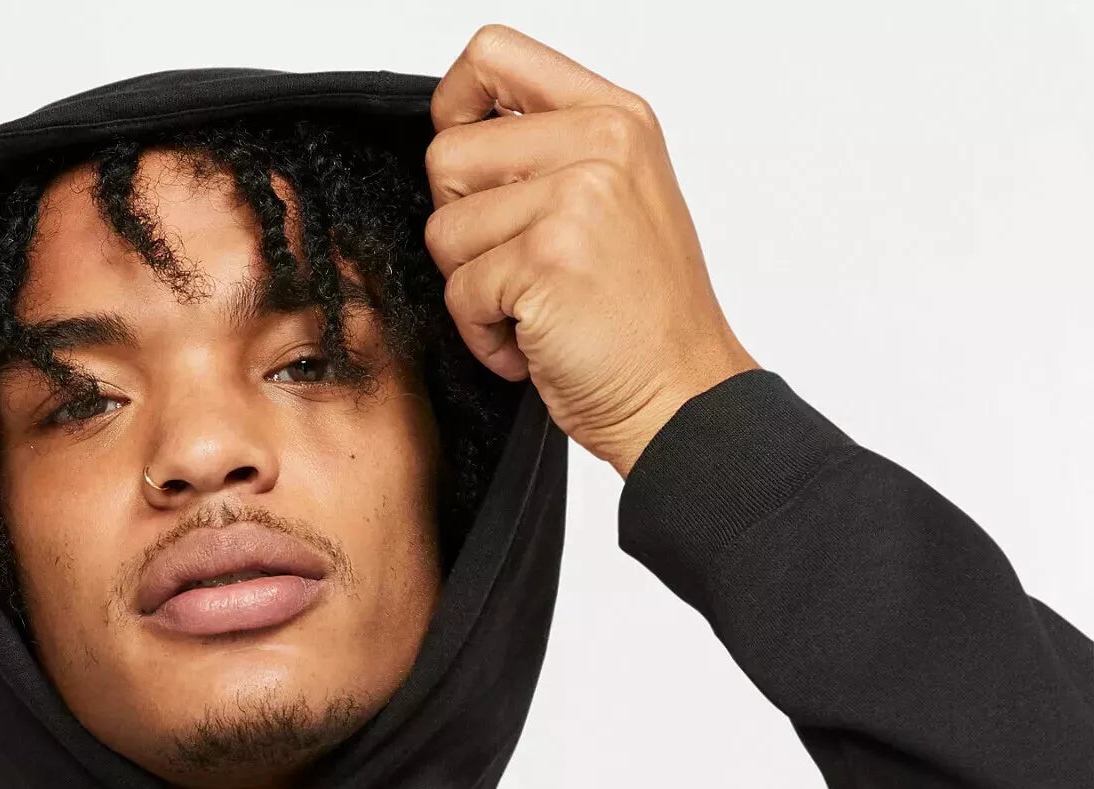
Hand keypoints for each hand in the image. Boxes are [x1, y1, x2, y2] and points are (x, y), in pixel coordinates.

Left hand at [425, 24, 759, 478]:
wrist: (680, 397)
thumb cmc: (644, 320)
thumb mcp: (619, 202)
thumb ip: (552, 155)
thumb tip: (461, 139)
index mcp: (614, 118)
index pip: (494, 56)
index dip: (453, 108)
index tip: (466, 169)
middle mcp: (599, 145)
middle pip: (446, 156)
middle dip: (461, 228)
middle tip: (514, 269)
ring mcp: (574, 199)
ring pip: (444, 231)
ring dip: (473, 290)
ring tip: (534, 310)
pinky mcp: (545, 260)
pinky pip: (459, 293)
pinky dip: (482, 336)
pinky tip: (534, 343)